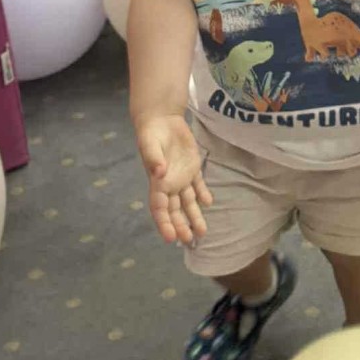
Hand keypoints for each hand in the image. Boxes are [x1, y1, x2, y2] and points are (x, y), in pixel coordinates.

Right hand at [135, 114, 212, 245]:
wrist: (162, 119)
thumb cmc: (152, 133)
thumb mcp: (150, 144)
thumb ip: (154, 158)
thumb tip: (159, 173)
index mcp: (157, 182)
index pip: (160, 208)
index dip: (164, 223)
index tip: (170, 237)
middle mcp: (169, 184)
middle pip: (175, 210)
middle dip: (181, 225)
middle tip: (189, 240)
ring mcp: (181, 177)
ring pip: (188, 202)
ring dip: (194, 215)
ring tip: (202, 232)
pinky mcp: (192, 168)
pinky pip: (198, 185)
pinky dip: (203, 194)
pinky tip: (208, 202)